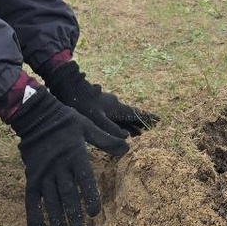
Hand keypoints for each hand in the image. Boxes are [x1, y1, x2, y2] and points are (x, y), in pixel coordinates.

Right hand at [7, 87, 127, 225]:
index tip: (95, 212)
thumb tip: (127, 146)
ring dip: (55, 218)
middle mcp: (59, 166)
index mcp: (75, 154)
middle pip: (66, 193)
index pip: (84, 178)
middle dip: (73, 213)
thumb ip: (105, 139)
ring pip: (50, 199)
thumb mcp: (87, 126)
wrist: (37, 116)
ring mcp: (43, 173)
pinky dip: (34, 217)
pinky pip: (31, 200)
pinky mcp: (32, 177)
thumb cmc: (66, 121)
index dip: (89, 196)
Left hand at [44, 60, 158, 138]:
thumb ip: (112, 130)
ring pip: (123, 115)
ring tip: (138, 132)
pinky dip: (121, 122)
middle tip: (152, 127)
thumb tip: (127, 138)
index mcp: (116, 108)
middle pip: (131, 115)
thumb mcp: (97, 120)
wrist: (68, 87)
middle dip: (141, 122)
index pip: (136, 114)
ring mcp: (107, 104)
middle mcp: (114, 104)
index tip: (159, 120)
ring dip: (131, 123)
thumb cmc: (82, 104)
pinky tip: (119, 126)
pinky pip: (115, 115)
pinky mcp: (99, 106)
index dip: (147, 119)